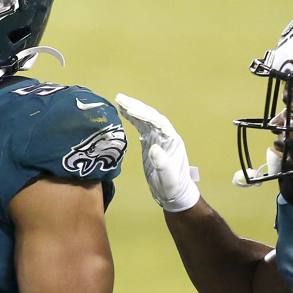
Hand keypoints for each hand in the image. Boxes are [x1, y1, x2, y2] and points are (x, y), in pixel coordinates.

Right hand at [115, 93, 200, 210]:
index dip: (144, 114)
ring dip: (133, 109)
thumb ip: (163, 164)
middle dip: (136, 106)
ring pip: (145, 119)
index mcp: (171, 141)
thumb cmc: (173, 187)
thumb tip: (154, 148)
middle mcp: (165, 135)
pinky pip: (142, 127)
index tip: (130, 109)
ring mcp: (158, 138)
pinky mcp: (151, 142)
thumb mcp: (168, 178)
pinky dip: (133, 119)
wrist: (174, 194)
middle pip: (150, 115)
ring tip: (118, 101)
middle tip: (119, 98)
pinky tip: (124, 113)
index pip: (157, 122)